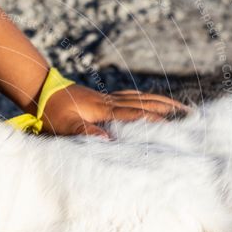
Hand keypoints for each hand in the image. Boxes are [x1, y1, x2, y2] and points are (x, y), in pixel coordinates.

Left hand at [40, 84, 189, 137]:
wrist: (42, 90)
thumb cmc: (51, 113)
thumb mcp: (64, 127)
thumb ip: (85, 132)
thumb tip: (107, 141)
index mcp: (103, 110)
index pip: (135, 115)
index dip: (154, 120)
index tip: (174, 126)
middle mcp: (110, 102)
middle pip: (144, 103)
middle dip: (167, 109)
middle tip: (189, 114)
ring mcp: (108, 98)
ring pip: (141, 98)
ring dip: (161, 102)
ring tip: (179, 107)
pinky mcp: (104, 98)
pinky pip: (131, 97)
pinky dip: (145, 98)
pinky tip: (151, 101)